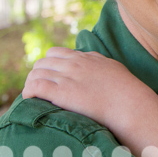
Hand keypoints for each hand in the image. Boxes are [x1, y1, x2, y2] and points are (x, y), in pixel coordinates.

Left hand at [22, 47, 152, 134]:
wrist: (129, 103)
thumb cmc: (126, 90)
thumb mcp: (112, 67)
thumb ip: (98, 63)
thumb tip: (92, 61)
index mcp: (84, 57)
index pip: (55, 53)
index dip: (48, 65)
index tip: (49, 77)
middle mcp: (73, 64)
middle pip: (41, 63)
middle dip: (37, 75)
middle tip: (38, 89)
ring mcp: (67, 77)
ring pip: (35, 73)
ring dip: (30, 84)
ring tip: (32, 96)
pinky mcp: (62, 92)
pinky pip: (35, 86)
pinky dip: (28, 92)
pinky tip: (29, 100)